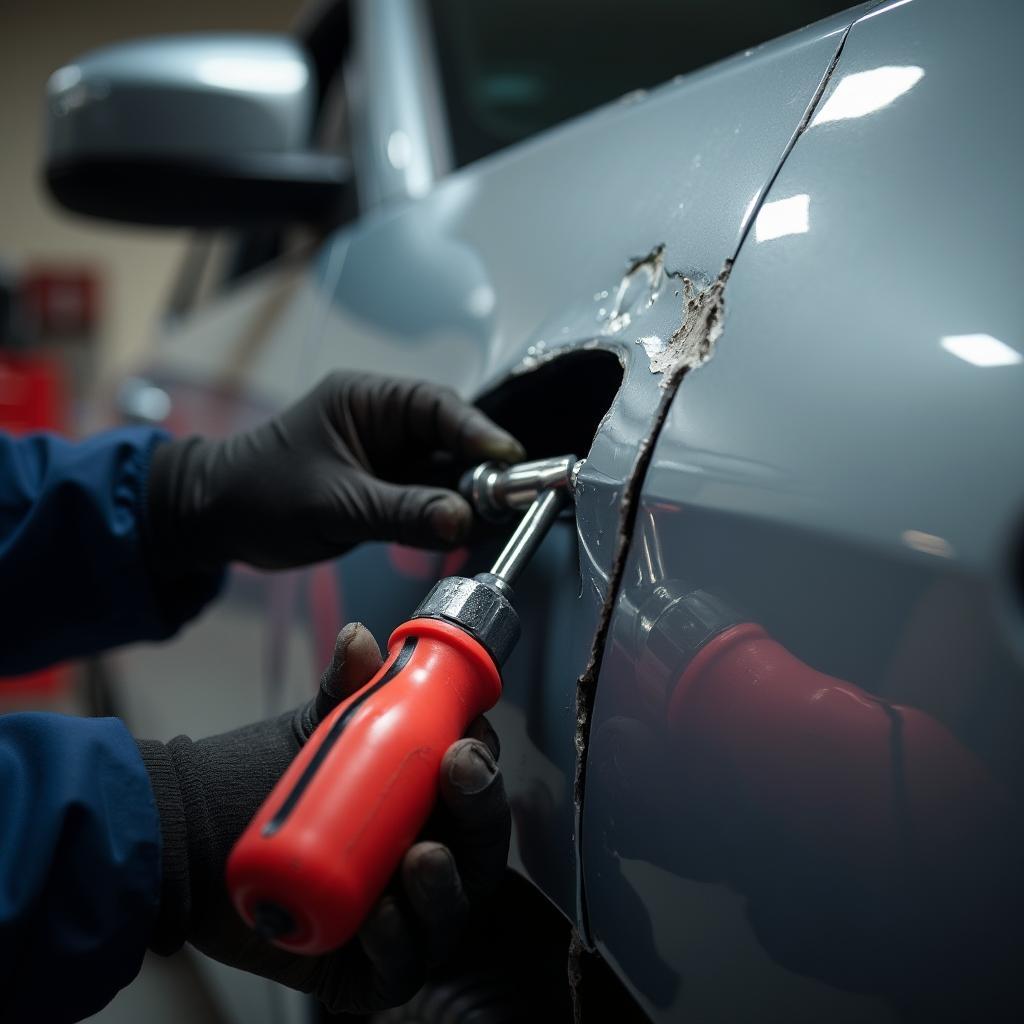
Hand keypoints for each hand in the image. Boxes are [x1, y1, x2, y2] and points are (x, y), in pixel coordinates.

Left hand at [136, 623, 510, 1012]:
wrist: (194, 840)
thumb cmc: (273, 782)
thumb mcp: (321, 734)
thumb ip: (344, 687)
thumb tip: (359, 638)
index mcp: (429, 804)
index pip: (475, 786)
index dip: (483, 765)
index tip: (467, 739)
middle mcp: (426, 860)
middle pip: (477, 847)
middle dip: (479, 812)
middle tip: (458, 773)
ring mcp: (404, 917)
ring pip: (449, 911)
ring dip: (445, 886)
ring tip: (423, 856)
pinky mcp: (370, 969)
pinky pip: (401, 966)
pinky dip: (399, 943)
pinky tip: (382, 918)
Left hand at [145, 372, 524, 573]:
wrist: (215, 521)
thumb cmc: (260, 493)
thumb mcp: (335, 503)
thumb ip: (401, 512)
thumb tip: (461, 520)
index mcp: (367, 400)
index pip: (437, 407)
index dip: (477, 432)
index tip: (508, 458)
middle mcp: (383, 423)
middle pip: (450, 438)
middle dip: (479, 467)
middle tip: (509, 496)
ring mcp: (386, 458)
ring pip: (443, 471)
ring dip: (465, 494)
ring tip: (492, 517)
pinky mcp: (384, 490)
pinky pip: (426, 498)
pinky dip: (445, 514)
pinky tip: (463, 529)